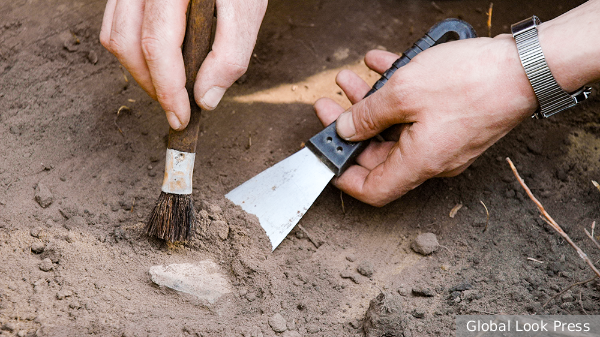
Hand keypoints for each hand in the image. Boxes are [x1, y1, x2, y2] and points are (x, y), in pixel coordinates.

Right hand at [100, 0, 267, 129]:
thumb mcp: (247, 11)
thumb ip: (230, 55)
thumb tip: (205, 99)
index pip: (158, 43)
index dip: (167, 88)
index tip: (181, 118)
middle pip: (127, 43)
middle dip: (151, 84)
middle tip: (177, 107)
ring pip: (115, 35)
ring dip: (139, 71)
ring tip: (169, 88)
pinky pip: (115, 23)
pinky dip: (134, 51)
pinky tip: (159, 63)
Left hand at [314, 36, 537, 205]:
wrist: (527, 67)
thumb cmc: (472, 82)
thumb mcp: (404, 93)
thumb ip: (367, 114)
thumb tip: (345, 128)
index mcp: (419, 163)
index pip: (372, 190)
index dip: (343, 177)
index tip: (325, 156)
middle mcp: (432, 160)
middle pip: (378, 154)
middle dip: (350, 127)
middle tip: (331, 104)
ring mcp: (444, 142)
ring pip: (395, 129)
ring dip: (370, 105)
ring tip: (352, 79)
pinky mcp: (455, 123)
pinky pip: (416, 114)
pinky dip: (396, 93)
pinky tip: (381, 65)